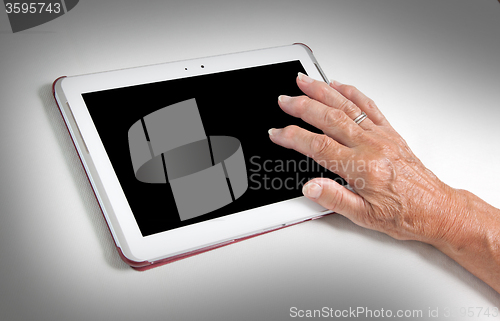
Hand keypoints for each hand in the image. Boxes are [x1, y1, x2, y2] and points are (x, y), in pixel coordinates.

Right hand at [268, 72, 462, 244]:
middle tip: (284, 100)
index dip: (293, 137)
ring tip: (304, 81)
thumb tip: (310, 187)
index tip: (277, 133)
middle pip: (329, 118)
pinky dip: (352, 93)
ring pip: (346, 106)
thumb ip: (334, 199)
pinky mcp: (390, 133)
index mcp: (361, 168)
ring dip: (322, 91)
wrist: (436, 209)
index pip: (318, 146)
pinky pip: (369, 106)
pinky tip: (339, 85)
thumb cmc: (404, 214)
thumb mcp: (364, 217)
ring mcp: (381, 136)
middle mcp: (371, 147)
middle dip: (302, 106)